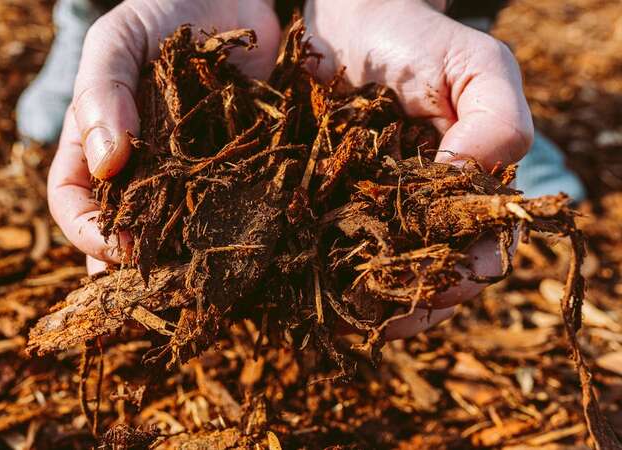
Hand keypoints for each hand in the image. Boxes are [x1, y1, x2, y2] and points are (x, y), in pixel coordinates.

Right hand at [47, 0, 280, 272]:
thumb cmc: (164, 12)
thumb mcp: (118, 40)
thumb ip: (101, 91)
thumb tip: (105, 164)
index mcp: (95, 147)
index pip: (73, 204)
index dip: (87, 233)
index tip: (118, 246)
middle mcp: (139, 172)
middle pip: (124, 235)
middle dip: (136, 267)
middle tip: (162, 288)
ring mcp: (187, 178)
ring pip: (176, 236)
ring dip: (184, 264)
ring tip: (202, 285)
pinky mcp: (236, 175)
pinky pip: (230, 214)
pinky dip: (234, 237)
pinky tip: (248, 255)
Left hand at [305, 0, 532, 337]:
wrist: (347, 18)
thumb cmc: (417, 39)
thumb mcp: (475, 67)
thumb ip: (495, 124)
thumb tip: (466, 191)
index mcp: (471, 189)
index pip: (484, 249)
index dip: (468, 275)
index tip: (443, 286)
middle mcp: (427, 211)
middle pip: (432, 277)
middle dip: (414, 301)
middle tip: (384, 316)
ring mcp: (376, 213)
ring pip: (380, 276)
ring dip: (368, 302)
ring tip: (344, 316)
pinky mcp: (328, 206)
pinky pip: (330, 252)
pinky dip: (325, 276)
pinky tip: (313, 292)